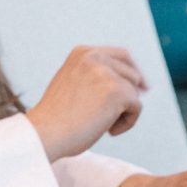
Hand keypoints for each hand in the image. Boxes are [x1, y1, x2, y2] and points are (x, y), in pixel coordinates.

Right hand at [26, 45, 145, 158]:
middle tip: (113, 117)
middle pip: (133, 74)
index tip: (142, 88)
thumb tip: (131, 82)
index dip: (134, 72)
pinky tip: (108, 131)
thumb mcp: (72, 84)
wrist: (45, 133)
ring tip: (103, 124)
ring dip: (124, 111)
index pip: (122, 55)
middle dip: (128, 96)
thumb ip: (94, 77)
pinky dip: (127, 123)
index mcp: (83, 53)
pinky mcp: (117, 91)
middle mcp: (95, 57)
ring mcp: (106, 73)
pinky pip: (137, 108)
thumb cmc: (56, 118)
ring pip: (135, 92)